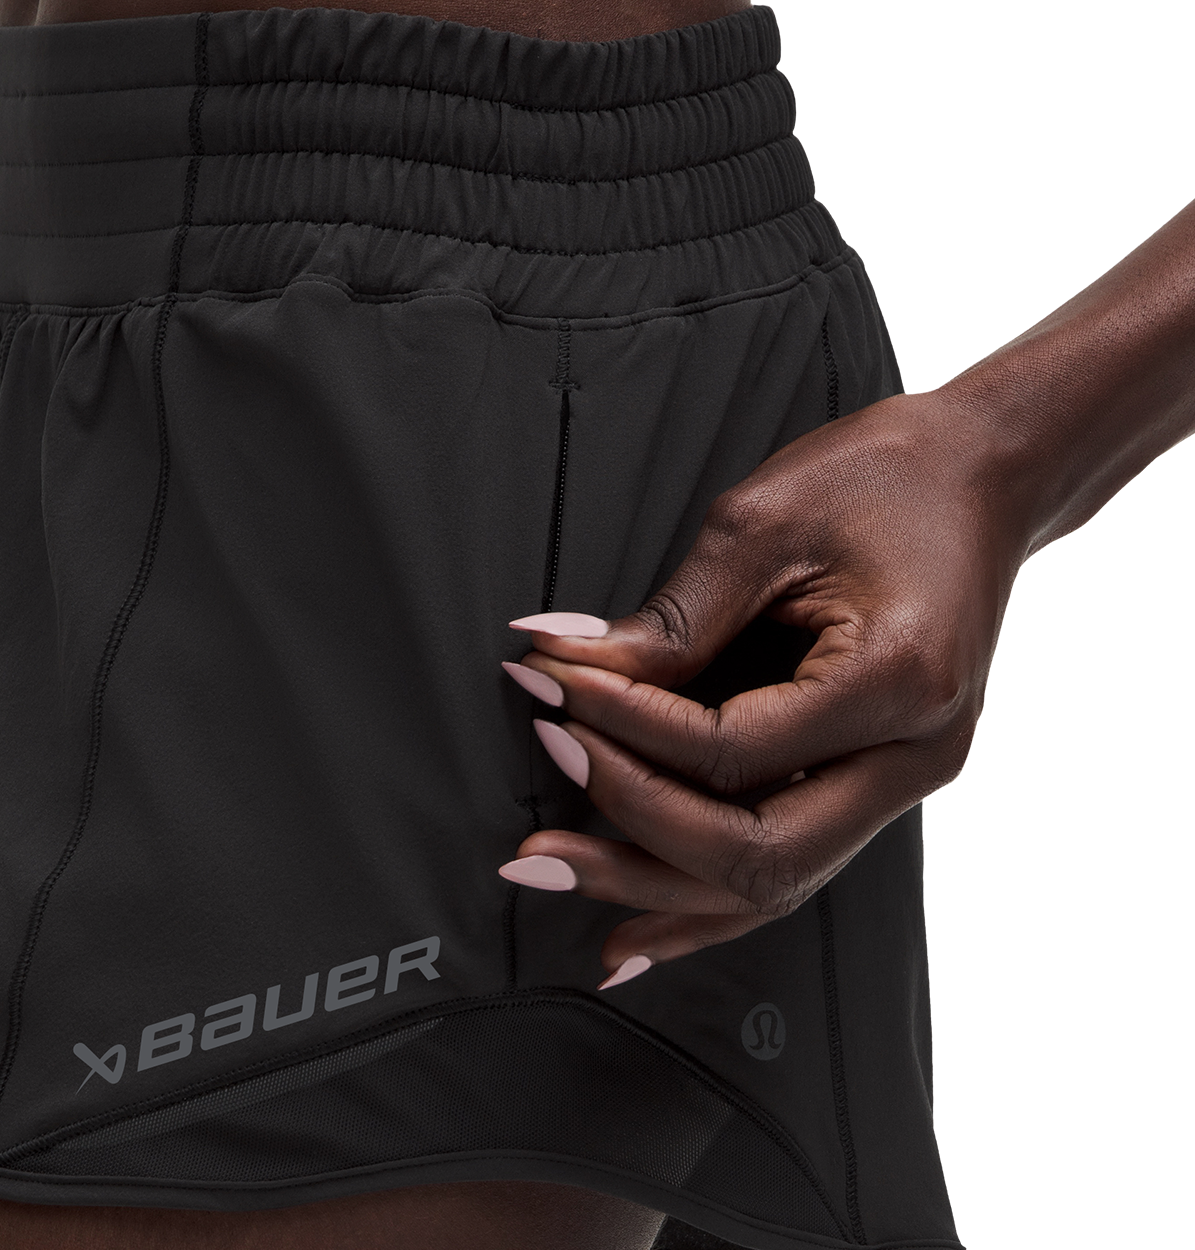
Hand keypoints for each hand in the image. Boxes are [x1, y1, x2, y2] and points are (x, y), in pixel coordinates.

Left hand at [499, 387, 1034, 988]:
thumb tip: (570, 668)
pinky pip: (789, 863)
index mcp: (899, 681)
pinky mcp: (873, 779)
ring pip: (774, 883)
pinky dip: (706, 901)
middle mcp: (914, 755)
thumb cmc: (882, 480)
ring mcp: (901, 779)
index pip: (734, 751)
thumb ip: (672, 618)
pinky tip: (638, 927)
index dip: (628, 730)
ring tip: (556, 876)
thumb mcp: (762, 525)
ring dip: (655, 888)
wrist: (974, 477)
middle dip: (633, 839)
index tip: (553, 691)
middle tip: (540, 820)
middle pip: (761, 856)